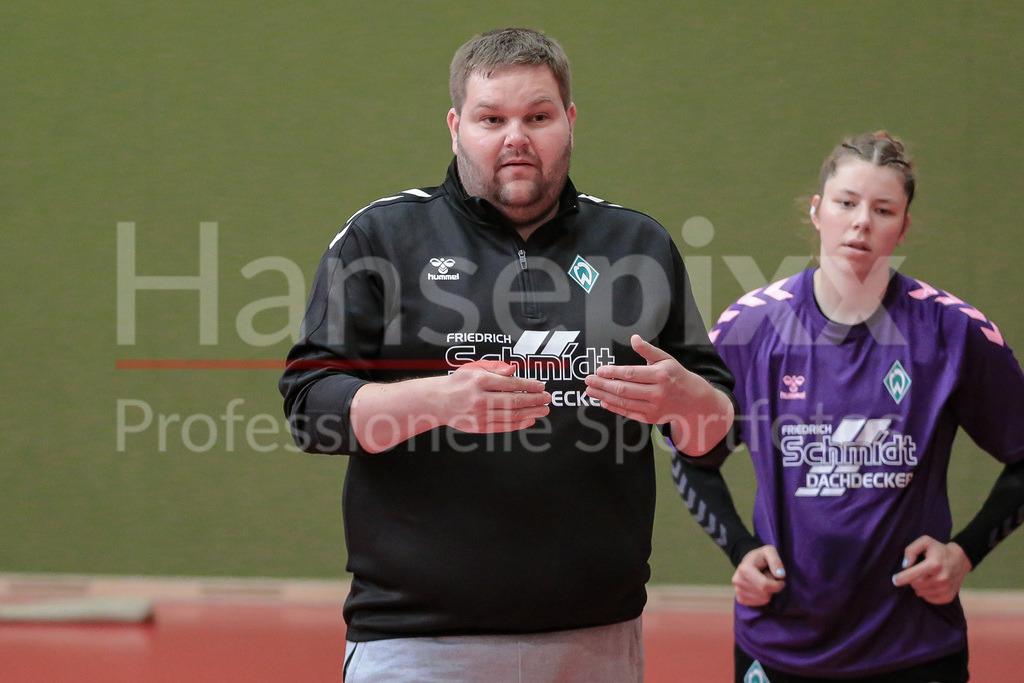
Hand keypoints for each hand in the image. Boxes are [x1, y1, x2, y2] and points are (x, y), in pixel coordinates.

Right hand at [442, 360, 550, 433]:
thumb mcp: (474, 368)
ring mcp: (480, 415)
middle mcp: (480, 399)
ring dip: (531, 413)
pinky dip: (519, 424)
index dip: (529, 385)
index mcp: (480, 381)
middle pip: (514, 401)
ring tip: (543, 410)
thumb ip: (495, 368)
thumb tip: (514, 370)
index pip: (511, 384)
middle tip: (547, 399)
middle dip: (534, 400)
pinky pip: (504, 427)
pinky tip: (530, 420)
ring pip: (511, 415)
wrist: (438, 401)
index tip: (541, 386)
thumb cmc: (458, 382)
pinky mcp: (479, 427)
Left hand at [583, 335, 732, 454]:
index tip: (599, 370)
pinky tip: (603, 400)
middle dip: (603, 385)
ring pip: (624, 402)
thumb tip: (634, 338)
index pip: (632, 374)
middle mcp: (658, 393)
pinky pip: (629, 413)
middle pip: (625, 389)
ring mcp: (654, 407)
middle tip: (588, 380)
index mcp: (661, 375)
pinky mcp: (651, 418)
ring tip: (590, 390)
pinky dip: (614, 407)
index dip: (613, 372)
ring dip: (604, 396)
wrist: (692, 400)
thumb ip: (648, 349)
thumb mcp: (665, 359)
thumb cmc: (675, 375)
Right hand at [733, 545, 785, 606]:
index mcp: (744, 568)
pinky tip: (760, 588)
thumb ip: (776, 561)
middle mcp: (737, 580)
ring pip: (762, 599)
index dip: (777, 585)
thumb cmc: (761, 557)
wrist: (749, 562)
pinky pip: (758, 603)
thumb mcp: (769, 551)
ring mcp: (737, 590)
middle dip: (772, 587)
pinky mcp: (740, 598)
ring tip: (763, 581)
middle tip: (768, 577)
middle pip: (764, 593)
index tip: (781, 580)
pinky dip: (763, 598)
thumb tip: (780, 575)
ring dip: (768, 592)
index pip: (765, 585)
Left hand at [891, 536, 971, 604]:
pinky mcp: (948, 597)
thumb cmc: (938, 550)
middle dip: (912, 579)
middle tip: (918, 572)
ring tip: (926, 577)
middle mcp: (941, 578)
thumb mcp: (925, 542)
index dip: (901, 578)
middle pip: (915, 584)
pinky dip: (926, 592)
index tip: (894, 580)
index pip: (913, 575)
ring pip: (920, 593)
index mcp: (934, 564)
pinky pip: (928, 599)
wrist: (960, 560)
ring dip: (919, 586)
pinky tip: (931, 584)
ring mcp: (945, 589)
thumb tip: (905, 565)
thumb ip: (911, 550)